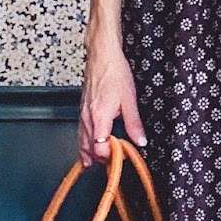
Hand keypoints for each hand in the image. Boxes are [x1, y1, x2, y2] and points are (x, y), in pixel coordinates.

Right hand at [79, 38, 145, 165]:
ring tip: (99, 164)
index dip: (112, 156)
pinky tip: (89, 147)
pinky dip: (84, 144)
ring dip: (90, 154)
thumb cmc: (114, 72)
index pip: (101, 148)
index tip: (124, 156)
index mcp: (99, 117)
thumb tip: (140, 140)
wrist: (102, 56)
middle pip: (88, 149)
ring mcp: (82, 114)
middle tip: (114, 163)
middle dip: (100, 159)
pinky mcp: (82, 110)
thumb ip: (134, 123)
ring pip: (81, 142)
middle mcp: (87, 118)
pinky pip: (80, 133)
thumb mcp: (130, 100)